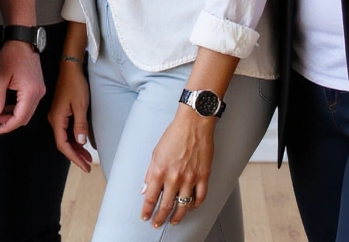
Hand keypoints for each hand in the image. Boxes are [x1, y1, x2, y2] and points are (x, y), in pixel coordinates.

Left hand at [0, 40, 45, 134]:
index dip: (6, 127)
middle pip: (25, 118)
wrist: (22, 40)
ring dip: (13, 116)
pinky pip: (29, 104)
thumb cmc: (11, 55)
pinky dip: (18, 108)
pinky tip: (6, 106)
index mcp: (30, 92)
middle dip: (9, 123)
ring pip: (27, 112)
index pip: (19, 118)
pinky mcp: (38, 87)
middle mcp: (39, 94)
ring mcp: (40, 90)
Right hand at [47, 60, 92, 171]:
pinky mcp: (61, 113)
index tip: (84, 166)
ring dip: (76, 148)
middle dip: (75, 155)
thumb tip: (80, 142)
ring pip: (65, 138)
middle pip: (63, 143)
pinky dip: (75, 139)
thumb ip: (80, 125)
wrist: (70, 69)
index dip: (73, 157)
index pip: (63, 144)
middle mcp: (54, 120)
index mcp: (57, 119)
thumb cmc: (75, 85)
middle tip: (87, 166)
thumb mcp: (80, 105)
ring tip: (87, 157)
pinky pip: (67, 130)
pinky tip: (82, 143)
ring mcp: (57, 116)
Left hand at [142, 107, 214, 226]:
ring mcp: (190, 178)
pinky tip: (191, 207)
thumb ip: (150, 173)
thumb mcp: (156, 153)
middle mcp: (174, 177)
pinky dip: (195, 205)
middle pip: (166, 205)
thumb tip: (145, 189)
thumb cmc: (174, 135)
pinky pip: (200, 197)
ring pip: (183, 205)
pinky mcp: (204, 176)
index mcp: (159, 171)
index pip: (150, 197)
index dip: (147, 210)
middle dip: (160, 218)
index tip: (145, 217)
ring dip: (178, 216)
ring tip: (174, 221)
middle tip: (157, 224)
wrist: (194, 124)